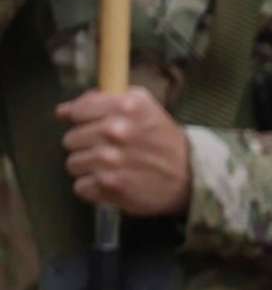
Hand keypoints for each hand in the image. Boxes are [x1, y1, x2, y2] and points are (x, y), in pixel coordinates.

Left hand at [58, 87, 191, 217]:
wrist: (191, 176)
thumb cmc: (162, 140)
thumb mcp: (143, 107)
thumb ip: (103, 101)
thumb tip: (63, 111)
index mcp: (127, 106)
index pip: (78, 111)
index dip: (84, 119)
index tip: (96, 125)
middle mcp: (117, 131)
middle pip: (71, 140)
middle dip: (86, 146)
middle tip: (108, 149)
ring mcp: (112, 160)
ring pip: (73, 164)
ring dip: (88, 168)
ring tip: (111, 168)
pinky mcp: (110, 186)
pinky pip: (81, 187)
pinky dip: (93, 188)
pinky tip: (112, 182)